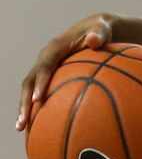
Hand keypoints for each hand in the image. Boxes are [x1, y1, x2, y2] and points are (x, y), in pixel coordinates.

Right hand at [17, 14, 114, 130]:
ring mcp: (44, 67)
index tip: (38, 99)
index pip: (45, 65)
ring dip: (24, 107)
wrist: (95, 30)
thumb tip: (94, 39)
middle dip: (25, 101)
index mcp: (55, 47)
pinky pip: (37, 92)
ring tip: (21, 128)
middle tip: (23, 121)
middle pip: (30, 81)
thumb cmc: (100, 32)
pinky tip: (35, 126)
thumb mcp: (102, 30)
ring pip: (29, 89)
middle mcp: (45, 57)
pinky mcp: (47, 75)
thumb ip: (99, 34)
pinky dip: (34, 107)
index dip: (41, 81)